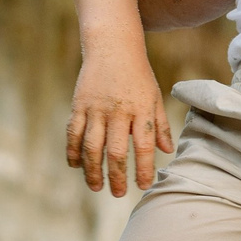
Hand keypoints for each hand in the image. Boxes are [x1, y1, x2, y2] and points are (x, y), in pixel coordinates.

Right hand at [66, 43, 173, 196]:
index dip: (143, 168)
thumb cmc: (138, 74)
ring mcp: (96, 108)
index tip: (143, 185)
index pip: (143, 145)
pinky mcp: (79, 105)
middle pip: (115, 151)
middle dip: (116, 176)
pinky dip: (72, 151)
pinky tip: (76, 166)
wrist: (113, 46)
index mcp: (141, 110)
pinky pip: (73, 133)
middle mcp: (118, 111)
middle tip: (117, 194)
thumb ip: (161, 125)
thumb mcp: (155, 96)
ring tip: (96, 187)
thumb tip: (167, 151)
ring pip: (91, 146)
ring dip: (92, 170)